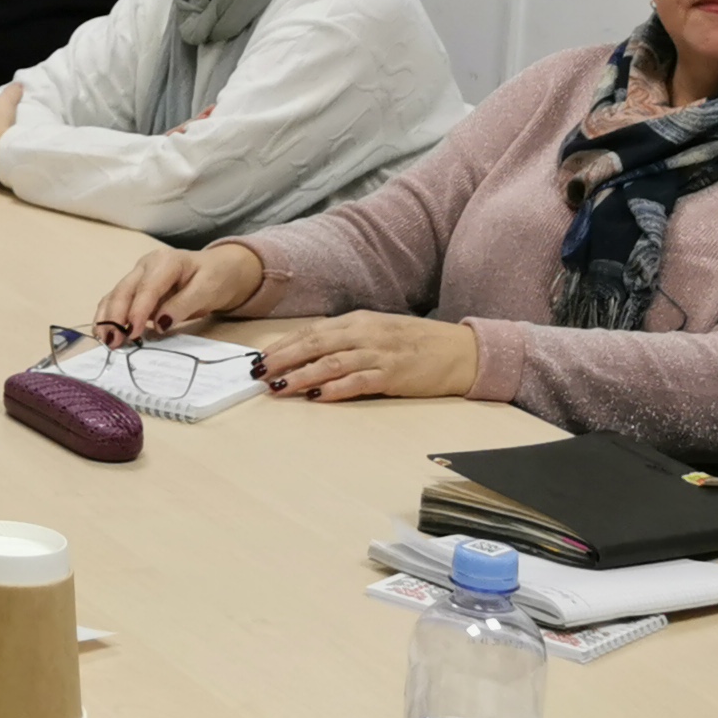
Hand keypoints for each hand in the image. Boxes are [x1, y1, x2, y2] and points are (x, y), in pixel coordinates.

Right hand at [96, 240, 265, 339]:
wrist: (221, 270)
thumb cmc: (216, 278)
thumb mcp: (207, 290)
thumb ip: (183, 305)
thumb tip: (160, 324)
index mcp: (165, 262)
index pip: (146, 288)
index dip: (137, 311)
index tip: (132, 333)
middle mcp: (146, 266)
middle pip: (124, 291)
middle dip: (115, 317)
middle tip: (112, 342)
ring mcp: (138, 277)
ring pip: (115, 296)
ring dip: (107, 318)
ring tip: (105, 341)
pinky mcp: (135, 290)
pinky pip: (116, 301)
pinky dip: (108, 317)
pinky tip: (104, 333)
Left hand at [261, 313, 482, 403]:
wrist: (460, 351)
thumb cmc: (415, 343)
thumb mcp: (376, 332)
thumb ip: (345, 339)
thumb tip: (308, 352)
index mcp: (358, 321)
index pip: (312, 331)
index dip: (283, 344)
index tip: (259, 356)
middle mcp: (365, 333)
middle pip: (315, 344)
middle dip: (283, 358)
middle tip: (258, 372)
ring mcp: (379, 353)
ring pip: (331, 363)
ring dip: (300, 375)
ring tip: (277, 387)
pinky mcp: (393, 374)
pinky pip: (358, 382)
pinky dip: (334, 389)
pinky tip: (316, 396)